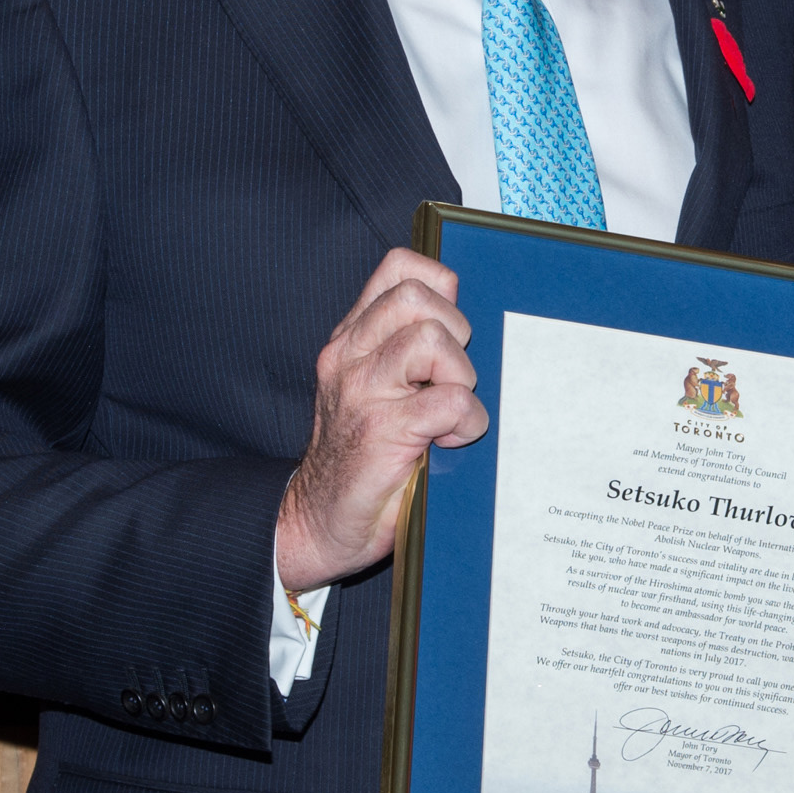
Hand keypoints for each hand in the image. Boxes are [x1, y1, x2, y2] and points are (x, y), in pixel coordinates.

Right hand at [275, 251, 488, 592]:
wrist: (319, 523)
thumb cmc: (363, 457)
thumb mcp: (377, 390)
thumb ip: (408, 352)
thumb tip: (474, 325)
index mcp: (353, 339)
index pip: (398, 268)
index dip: (440, 286)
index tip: (453, 328)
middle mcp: (349, 356)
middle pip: (415, 297)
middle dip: (454, 332)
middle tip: (452, 376)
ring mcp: (361, 391)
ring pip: (430, 339)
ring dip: (458, 375)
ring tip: (449, 410)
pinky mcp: (380, 431)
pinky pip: (450, 401)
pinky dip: (465, 421)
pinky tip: (450, 441)